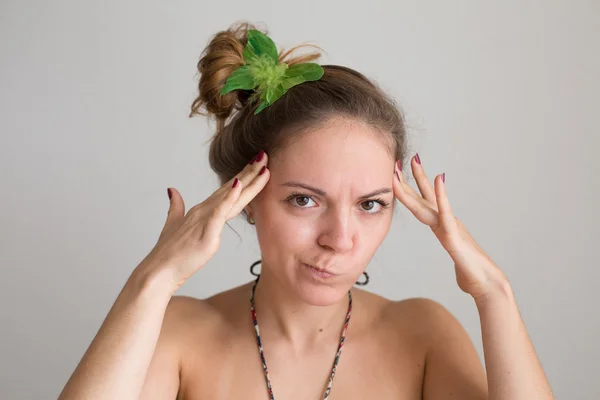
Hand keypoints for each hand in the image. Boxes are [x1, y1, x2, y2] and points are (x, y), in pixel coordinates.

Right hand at [137, 150, 269, 293]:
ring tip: (262, 166)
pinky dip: (229, 198)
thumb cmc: (168, 252)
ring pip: (231, 197)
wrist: (159, 270)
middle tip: (265, 155)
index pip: (226, 190)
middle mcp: (204, 210)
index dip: (242, 176)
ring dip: (248, 181)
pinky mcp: (206, 232)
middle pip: (232, 189)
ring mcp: (205, 219)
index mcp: (201, 210)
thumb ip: (175, 206)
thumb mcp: (172, 224)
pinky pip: (220, 212)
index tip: (256, 164)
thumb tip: (172, 191)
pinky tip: (238, 186)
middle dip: (250, 172)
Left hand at [392, 154, 508, 299]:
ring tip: (414, 161)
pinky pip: (445, 212)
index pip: (422, 203)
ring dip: (420, 180)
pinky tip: (440, 180)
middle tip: (399, 158)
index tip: (398, 173)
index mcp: (442, 226)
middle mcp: (444, 222)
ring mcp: (449, 226)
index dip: (409, 189)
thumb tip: (457, 262)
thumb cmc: (471, 274)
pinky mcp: (453, 236)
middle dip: (411, 177)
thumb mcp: (456, 261)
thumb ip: (454, 255)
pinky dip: (441, 196)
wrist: (485, 284)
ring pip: (429, 200)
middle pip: (423, 196)